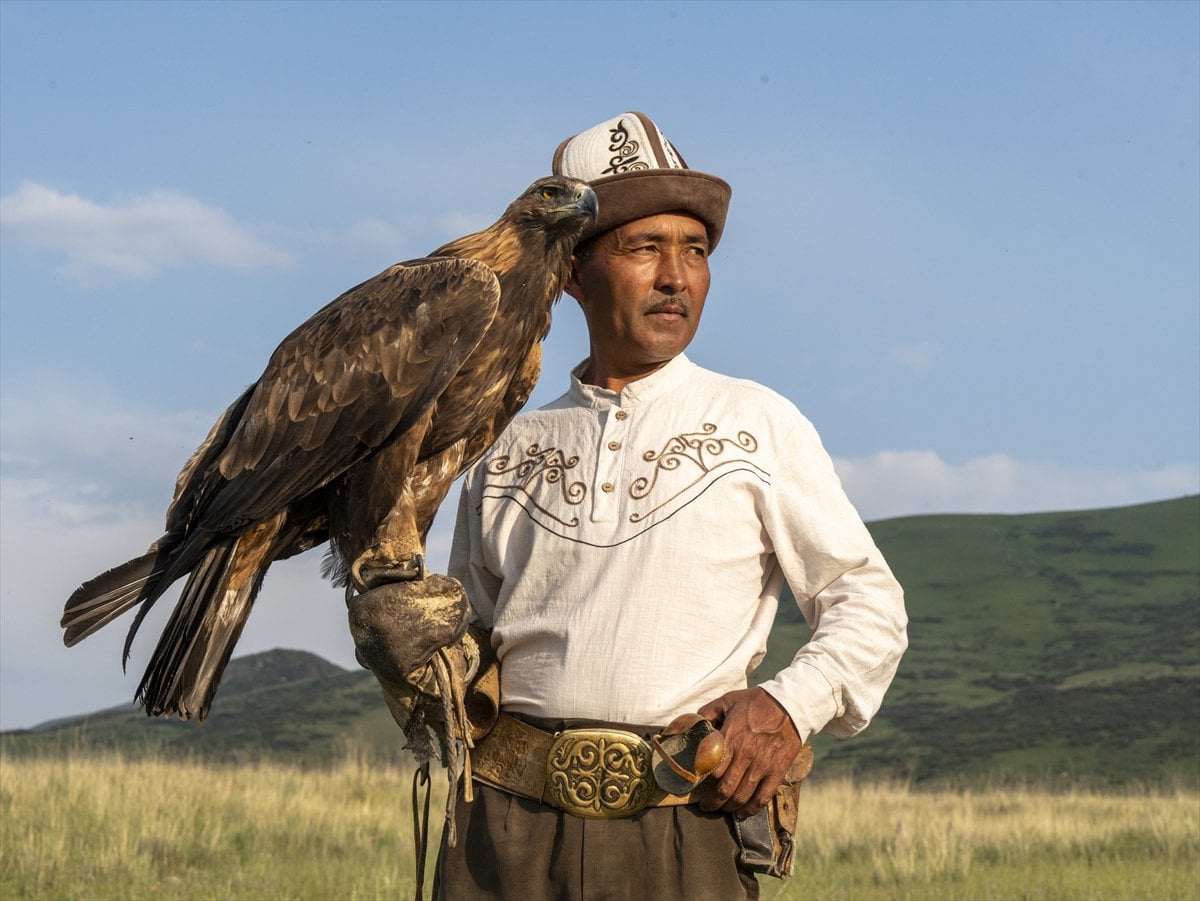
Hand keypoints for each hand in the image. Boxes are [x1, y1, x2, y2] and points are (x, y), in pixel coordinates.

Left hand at [695, 687, 801, 817]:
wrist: (790, 705)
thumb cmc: (757, 702)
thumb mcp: (728, 700)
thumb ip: (708, 711)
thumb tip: (694, 721)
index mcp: (731, 738)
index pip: (712, 770)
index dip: (703, 781)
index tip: (697, 786)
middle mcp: (745, 756)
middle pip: (724, 788)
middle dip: (712, 802)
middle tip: (706, 807)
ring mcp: (762, 766)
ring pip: (741, 796)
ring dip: (729, 807)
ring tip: (722, 810)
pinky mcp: (776, 772)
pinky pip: (762, 797)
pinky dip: (751, 809)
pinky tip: (743, 813)